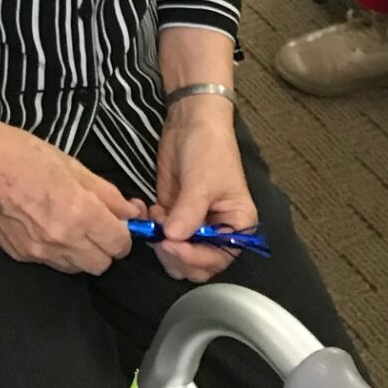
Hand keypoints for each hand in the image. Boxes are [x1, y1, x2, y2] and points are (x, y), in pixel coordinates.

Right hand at [0, 119, 143, 274]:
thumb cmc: (25, 155)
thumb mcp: (74, 166)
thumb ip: (107, 194)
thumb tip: (131, 212)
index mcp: (80, 213)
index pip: (120, 245)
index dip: (124, 233)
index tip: (117, 222)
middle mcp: (63, 239)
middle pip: (102, 264)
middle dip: (105, 246)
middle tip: (96, 224)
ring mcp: (40, 251)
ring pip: (78, 268)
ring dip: (83, 253)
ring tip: (71, 227)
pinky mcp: (21, 255)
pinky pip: (51, 262)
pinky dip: (57, 251)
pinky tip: (46, 227)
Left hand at [152, 97, 256, 282]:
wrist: (191, 122)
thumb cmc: (209, 150)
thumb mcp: (202, 181)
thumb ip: (189, 213)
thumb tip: (173, 239)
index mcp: (237, 227)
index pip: (217, 259)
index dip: (193, 257)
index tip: (170, 244)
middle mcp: (217, 231)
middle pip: (196, 265)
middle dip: (176, 255)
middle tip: (159, 236)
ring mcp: (193, 225)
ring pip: (176, 254)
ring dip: (162, 244)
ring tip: (156, 218)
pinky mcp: (173, 215)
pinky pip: (162, 236)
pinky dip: (152, 229)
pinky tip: (150, 210)